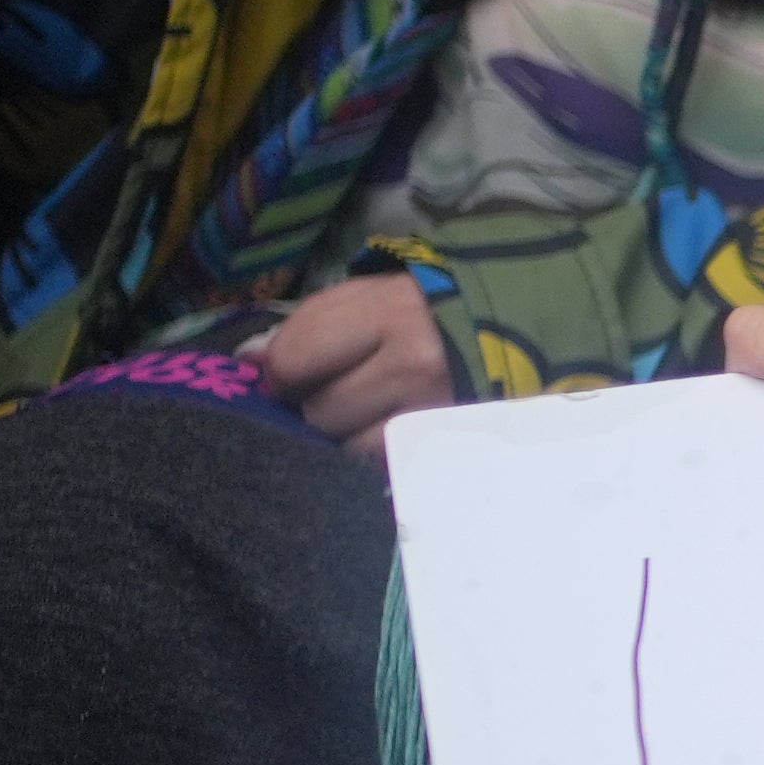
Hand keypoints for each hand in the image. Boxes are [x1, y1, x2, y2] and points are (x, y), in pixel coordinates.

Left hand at [258, 272, 460, 455]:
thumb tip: (246, 361)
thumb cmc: (427, 311)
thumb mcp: (370, 298)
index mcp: (389, 314)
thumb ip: (307, 326)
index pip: (294, 361)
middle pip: (319, 413)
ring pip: (350, 449)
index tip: (292, 373)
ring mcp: (436, 412)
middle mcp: (415, 366)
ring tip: (365, 415)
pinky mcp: (449, 447)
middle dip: (315, 408)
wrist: (516, 330)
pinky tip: (385, 431)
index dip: (281, 373)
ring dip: (347, 437)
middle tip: (333, 393)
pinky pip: (385, 466)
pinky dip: (375, 453)